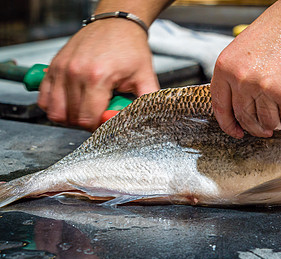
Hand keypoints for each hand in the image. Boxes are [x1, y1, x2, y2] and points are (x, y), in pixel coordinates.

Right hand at [38, 18, 159, 130]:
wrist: (116, 23)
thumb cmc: (129, 47)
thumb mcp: (145, 76)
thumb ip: (147, 100)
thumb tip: (149, 119)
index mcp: (98, 77)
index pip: (87, 119)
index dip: (97, 127)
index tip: (106, 122)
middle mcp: (75, 73)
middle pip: (71, 118)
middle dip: (86, 123)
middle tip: (100, 113)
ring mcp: (61, 69)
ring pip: (55, 111)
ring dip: (70, 117)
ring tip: (86, 109)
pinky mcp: (53, 67)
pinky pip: (44, 98)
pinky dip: (55, 106)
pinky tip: (72, 102)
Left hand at [211, 0, 280, 137]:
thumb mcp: (246, 49)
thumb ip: (238, 76)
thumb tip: (240, 103)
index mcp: (226, 66)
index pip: (220, 105)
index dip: (228, 124)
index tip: (236, 131)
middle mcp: (242, 79)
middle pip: (244, 117)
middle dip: (256, 127)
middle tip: (264, 129)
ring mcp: (264, 88)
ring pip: (267, 122)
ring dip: (277, 122)